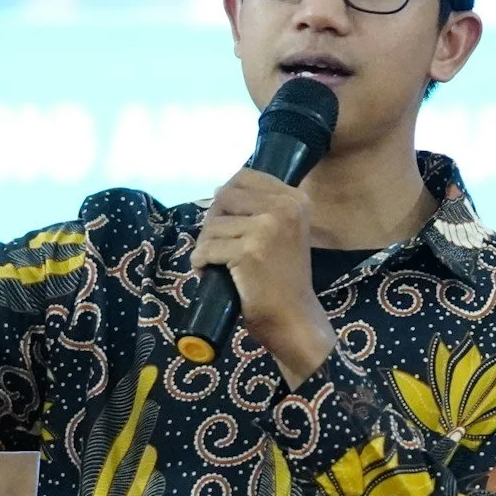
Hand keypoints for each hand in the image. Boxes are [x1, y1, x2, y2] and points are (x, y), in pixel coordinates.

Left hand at [190, 169, 335, 384]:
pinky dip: (200, 263)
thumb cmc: (284, 278)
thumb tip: (218, 193)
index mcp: (294, 199)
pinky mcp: (248, 251)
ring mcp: (266, 228)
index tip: (229, 225)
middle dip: (214, 223)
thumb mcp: (283, 232)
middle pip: (224, 198)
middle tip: (220, 247)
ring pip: (212, 225)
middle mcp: (284, 208)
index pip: (244, 177)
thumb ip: (261, 208)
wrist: (294, 318)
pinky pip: (206, 249)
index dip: (226, 200)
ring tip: (217, 265)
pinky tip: (210, 274)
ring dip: (206, 247)